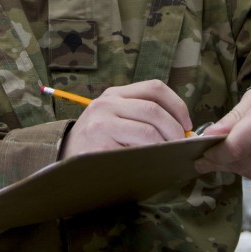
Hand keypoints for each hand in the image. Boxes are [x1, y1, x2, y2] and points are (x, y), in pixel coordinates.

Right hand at [59, 79, 191, 159]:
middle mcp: (107, 104)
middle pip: (153, 110)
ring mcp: (101, 124)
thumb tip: (183, 129)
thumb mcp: (115, 118)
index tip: (187, 124)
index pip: (154, 88)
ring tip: (168, 155)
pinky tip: (151, 163)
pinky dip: (150, 158)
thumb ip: (142, 116)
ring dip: (165, 145)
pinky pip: (135, 151)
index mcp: (115, 94)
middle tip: (180, 145)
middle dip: (174, 130)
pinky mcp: (99, 146)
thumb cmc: (97, 141)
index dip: (178, 105)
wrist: (63, 158)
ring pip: (147, 131)